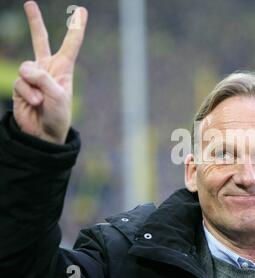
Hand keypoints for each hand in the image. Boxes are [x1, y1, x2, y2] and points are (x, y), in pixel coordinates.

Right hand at [12, 1, 87, 143]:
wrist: (44, 134)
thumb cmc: (58, 116)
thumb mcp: (58, 96)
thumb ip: (42, 78)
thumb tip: (25, 70)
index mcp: (63, 68)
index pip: (71, 44)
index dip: (76, 27)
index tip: (82, 11)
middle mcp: (47, 69)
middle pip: (40, 40)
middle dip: (35, 22)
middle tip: (29, 3)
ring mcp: (32, 77)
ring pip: (25, 68)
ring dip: (32, 85)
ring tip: (41, 100)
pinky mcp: (21, 86)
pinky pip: (20, 82)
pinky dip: (26, 93)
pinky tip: (34, 103)